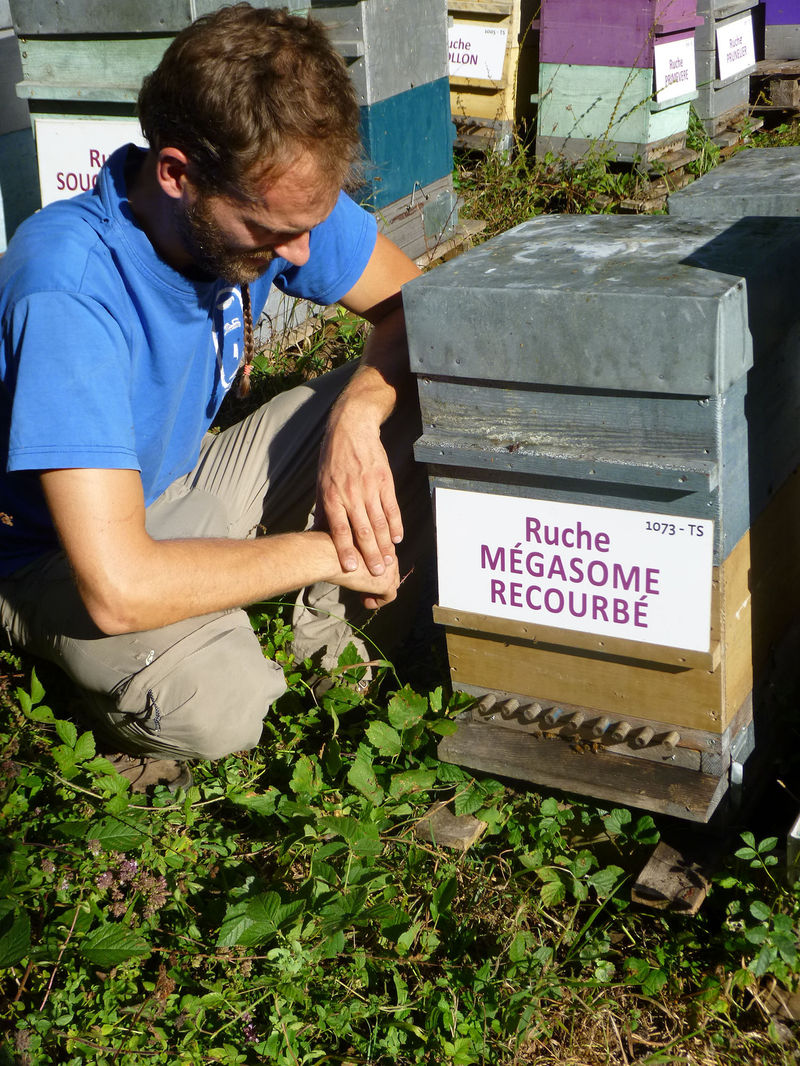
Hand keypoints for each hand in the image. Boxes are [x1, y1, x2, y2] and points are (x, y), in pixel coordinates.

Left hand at [316, 399, 402, 576]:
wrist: (352, 428)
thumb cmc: (333, 457)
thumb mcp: (321, 482)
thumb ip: (324, 509)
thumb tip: (320, 533)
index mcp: (332, 496)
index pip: (339, 529)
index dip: (346, 551)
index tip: (350, 569)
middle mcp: (351, 494)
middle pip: (363, 531)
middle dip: (371, 555)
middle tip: (377, 574)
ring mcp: (370, 488)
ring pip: (379, 523)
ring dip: (385, 545)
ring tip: (389, 562)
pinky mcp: (384, 481)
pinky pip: (391, 508)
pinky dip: (396, 525)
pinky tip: (397, 539)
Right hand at [332, 548, 399, 608]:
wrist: (329, 556)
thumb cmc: (331, 547)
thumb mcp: (346, 544)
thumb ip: (355, 550)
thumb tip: (353, 560)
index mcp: (380, 538)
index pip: (386, 556)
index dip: (376, 567)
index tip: (364, 573)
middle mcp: (388, 553)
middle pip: (392, 571)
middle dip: (379, 581)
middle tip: (364, 588)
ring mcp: (389, 569)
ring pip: (392, 584)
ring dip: (379, 592)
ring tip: (363, 596)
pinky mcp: (386, 583)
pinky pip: (388, 596)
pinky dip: (378, 602)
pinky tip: (365, 602)